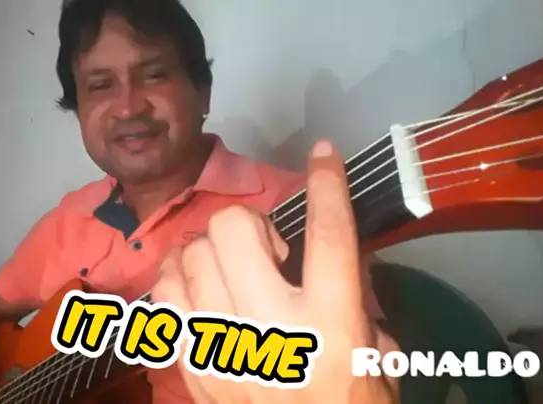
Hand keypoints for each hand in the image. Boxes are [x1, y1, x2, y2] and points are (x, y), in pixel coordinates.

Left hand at [152, 140, 397, 403]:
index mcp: (331, 325)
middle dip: (250, 224)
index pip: (329, 234)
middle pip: (232, 230)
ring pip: (188, 255)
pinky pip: (165, 295)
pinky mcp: (191, 367)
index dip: (325, 183)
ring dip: (209, 246)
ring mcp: (221, 349)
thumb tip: (322, 236)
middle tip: (268, 250)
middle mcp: (271, 330)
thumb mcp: (377, 347)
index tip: (322, 152)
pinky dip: (179, 278)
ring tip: (228, 264)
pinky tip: (198, 288)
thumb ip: (354, 289)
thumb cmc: (353, 402)